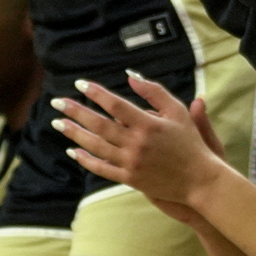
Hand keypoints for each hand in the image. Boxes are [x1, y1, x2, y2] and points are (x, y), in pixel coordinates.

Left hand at [51, 72, 229, 206]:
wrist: (198, 179)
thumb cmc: (190, 142)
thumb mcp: (177, 111)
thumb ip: (154, 92)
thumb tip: (131, 75)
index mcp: (148, 124)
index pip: (115, 106)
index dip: (96, 94)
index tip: (80, 84)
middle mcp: (136, 144)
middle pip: (99, 125)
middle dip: (76, 112)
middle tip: (58, 102)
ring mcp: (131, 163)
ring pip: (96, 147)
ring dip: (74, 134)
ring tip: (58, 123)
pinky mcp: (129, 179)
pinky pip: (102, 169)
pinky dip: (86, 160)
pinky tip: (73, 151)